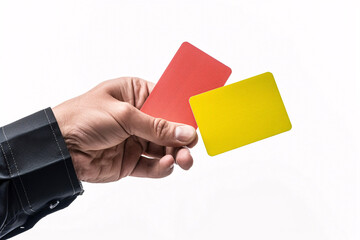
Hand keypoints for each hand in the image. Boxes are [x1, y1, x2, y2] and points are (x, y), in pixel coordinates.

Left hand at [52, 77, 197, 182]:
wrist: (57, 148)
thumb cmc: (83, 117)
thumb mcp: (124, 116)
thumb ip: (157, 126)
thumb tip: (186, 132)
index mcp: (136, 95)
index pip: (167, 101)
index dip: (183, 111)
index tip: (198, 120)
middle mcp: (138, 117)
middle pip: (169, 127)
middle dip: (182, 137)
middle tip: (191, 145)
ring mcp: (135, 140)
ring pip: (165, 149)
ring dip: (177, 154)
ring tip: (183, 159)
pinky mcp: (131, 161)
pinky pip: (153, 165)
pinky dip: (162, 167)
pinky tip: (167, 165)